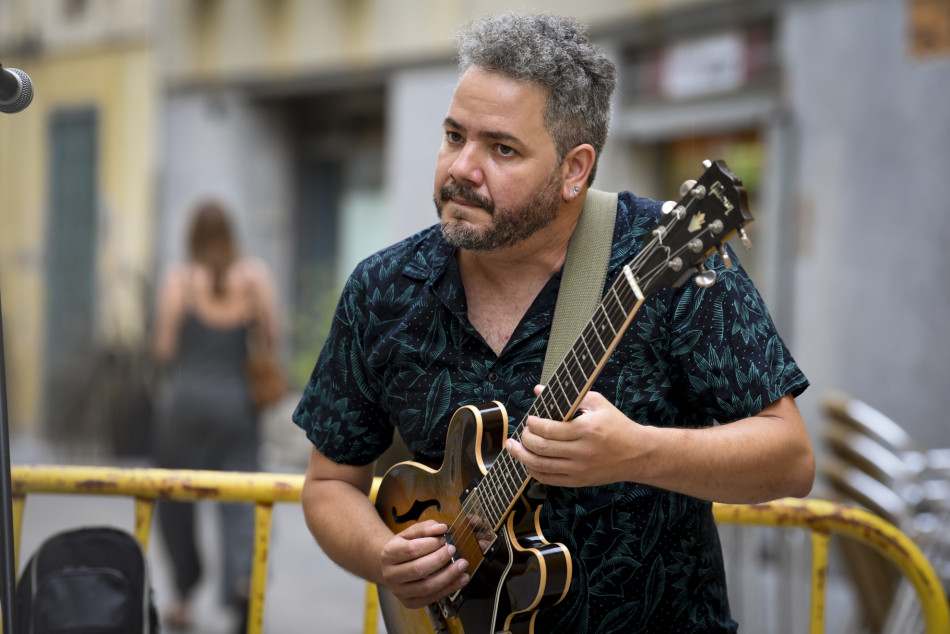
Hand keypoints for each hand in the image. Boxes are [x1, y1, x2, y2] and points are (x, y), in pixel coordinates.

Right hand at [379, 520, 469, 608]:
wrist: (392, 566)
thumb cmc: (404, 547)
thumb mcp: (410, 534)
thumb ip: (426, 528)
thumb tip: (441, 528)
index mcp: (388, 554)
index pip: (411, 549)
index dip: (430, 544)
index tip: (443, 539)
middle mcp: (390, 575)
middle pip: (418, 569)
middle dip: (440, 559)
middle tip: (453, 550)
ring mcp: (398, 591)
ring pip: (426, 586)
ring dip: (448, 576)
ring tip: (462, 565)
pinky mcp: (409, 602)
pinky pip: (431, 598)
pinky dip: (449, 588)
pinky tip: (461, 579)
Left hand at [505, 386, 645, 486]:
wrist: (637, 453)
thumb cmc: (616, 425)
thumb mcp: (597, 403)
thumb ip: (567, 396)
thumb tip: (538, 390)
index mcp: (586, 430)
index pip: (549, 429)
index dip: (533, 424)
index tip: (530, 419)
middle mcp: (582, 451)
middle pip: (541, 448)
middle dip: (524, 439)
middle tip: (521, 432)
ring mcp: (580, 469)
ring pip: (541, 466)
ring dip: (522, 456)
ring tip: (513, 448)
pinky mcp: (579, 481)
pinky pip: (549, 479)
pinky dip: (534, 471)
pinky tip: (528, 462)